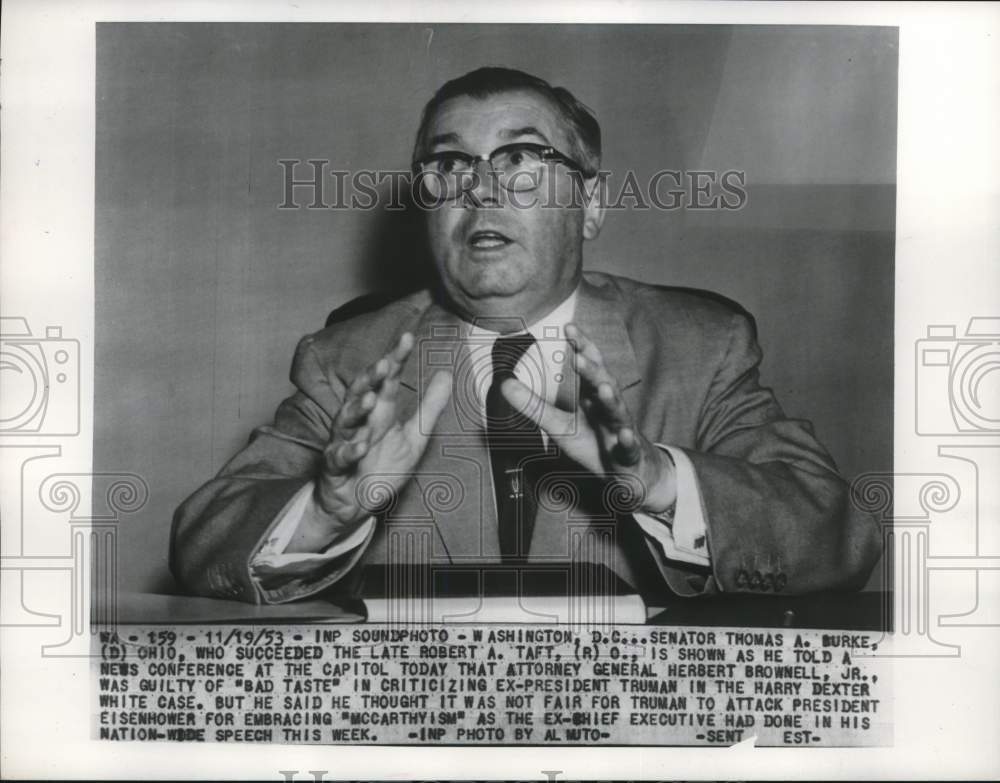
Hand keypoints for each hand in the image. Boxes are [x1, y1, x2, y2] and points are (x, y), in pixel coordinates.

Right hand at [293, 332, 451, 549]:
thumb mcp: (415, 436)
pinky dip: (349, 450)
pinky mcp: (335, 466)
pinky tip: (361, 445)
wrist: (355, 503)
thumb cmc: (382, 466)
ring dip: (357, 408)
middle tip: (386, 363)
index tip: (408, 337)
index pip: (387, 379)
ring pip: (346, 420)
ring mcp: (345, 441)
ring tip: (371, 397)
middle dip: (371, 377)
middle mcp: (360, 422)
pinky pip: (340, 456)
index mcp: (379, 411)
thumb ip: (430, 407)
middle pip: (361, 392)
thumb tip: (446, 373)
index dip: (396, 358)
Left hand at [500, 322, 675, 513]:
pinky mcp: (627, 454)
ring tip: (603, 387)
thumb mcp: (559, 425)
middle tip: (578, 356)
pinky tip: (624, 435)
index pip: (590, 365)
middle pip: (603, 383)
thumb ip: (533, 405)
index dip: (581, 347)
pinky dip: (626, 440)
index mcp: (594, 396)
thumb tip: (504, 384)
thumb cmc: (595, 442)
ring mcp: (621, 429)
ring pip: (617, 411)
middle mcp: (609, 407)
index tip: (569, 327)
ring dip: (610, 399)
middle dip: (592, 370)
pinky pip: (628, 447)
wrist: (629, 472)